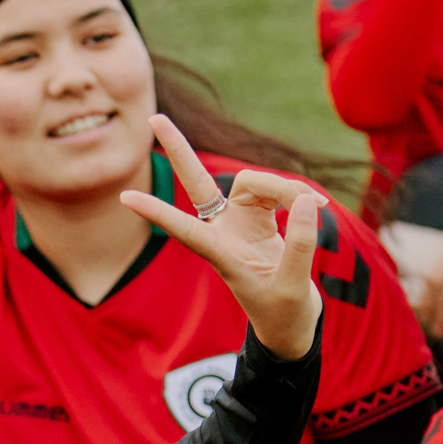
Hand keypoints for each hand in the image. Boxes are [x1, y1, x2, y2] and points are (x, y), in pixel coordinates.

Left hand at [122, 114, 326, 361]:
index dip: (157, 213)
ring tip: (318, 207)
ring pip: (256, 182)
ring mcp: (240, 221)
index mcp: (221, 255)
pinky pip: (277, 190)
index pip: (184, 229)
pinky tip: (317, 206)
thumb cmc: (284, 315)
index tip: (124, 197)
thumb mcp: (294, 288)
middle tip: (154, 117)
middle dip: (179, 150)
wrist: (291, 326)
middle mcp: (224, 232)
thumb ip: (300, 246)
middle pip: (201, 182)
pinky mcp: (260, 218)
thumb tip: (305, 205)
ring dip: (288, 187)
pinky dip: (297, 194)